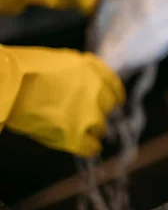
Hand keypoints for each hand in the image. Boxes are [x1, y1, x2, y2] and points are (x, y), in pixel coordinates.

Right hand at [0, 45, 123, 157]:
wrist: (8, 85)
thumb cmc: (27, 70)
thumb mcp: (63, 61)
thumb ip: (82, 73)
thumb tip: (90, 82)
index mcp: (94, 71)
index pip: (115, 89)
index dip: (112, 98)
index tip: (112, 104)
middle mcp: (97, 92)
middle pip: (108, 108)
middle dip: (97, 112)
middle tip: (82, 116)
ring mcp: (88, 115)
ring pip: (101, 128)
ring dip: (90, 129)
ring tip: (74, 128)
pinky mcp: (74, 136)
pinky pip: (92, 147)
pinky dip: (88, 147)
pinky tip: (82, 145)